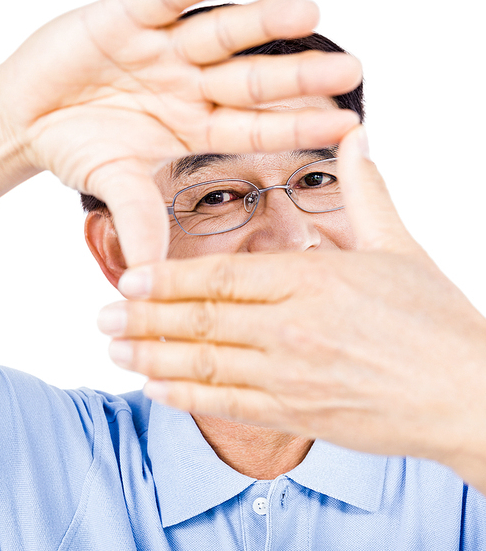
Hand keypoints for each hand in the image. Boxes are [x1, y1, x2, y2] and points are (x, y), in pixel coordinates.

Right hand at [0, 0, 360, 264]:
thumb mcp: (114, 184)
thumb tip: (153, 276)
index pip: (256, 129)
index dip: (299, 126)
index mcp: (194, 127)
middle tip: (347, 71)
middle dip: (297, 78)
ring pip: (221, 35)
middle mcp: (190, 86)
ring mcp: (163, 50)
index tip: (348, 124)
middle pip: (251, 81)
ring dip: (263, 24)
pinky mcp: (127, 17)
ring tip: (308, 14)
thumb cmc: (77, 146)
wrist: (27, 115)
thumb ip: (139, 221)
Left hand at [100, 125, 485, 489]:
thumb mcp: (400, 247)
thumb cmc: (437, 322)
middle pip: (198, 321)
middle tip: (101, 319)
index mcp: (311, 279)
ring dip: (152, 359)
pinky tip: (156, 391)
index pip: (219, 277)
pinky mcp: (297, 414)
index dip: (166, 280)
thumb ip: (367, 191)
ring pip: (202, 365)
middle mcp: (290, 327)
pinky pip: (227, 405)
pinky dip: (185, 398)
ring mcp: (290, 375)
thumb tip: (356, 136)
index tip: (129, 281)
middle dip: (142, 321)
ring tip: (115, 352)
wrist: (468, 393)